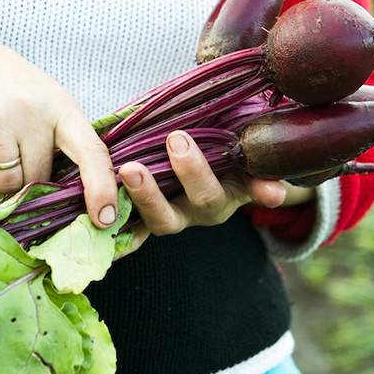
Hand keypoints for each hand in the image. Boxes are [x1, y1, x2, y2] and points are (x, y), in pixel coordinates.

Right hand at [0, 33, 117, 227]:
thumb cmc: (12, 91)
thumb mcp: (47, 105)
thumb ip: (61, 143)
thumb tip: (72, 199)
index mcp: (62, 109)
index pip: (91, 152)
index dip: (101, 187)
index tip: (105, 218)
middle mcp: (33, 112)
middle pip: (37, 178)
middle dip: (24, 176)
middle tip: (10, 147)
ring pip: (6, 184)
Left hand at [118, 130, 304, 245]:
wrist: (195, 165)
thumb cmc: (222, 146)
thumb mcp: (242, 143)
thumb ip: (255, 145)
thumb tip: (275, 179)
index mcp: (234, 189)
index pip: (251, 187)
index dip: (262, 190)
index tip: (271, 191)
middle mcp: (204, 208)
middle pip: (203, 200)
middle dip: (192, 172)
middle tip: (177, 140)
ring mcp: (174, 215)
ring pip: (163, 218)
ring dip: (146, 195)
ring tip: (129, 169)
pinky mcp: (143, 221)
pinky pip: (130, 231)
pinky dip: (117, 232)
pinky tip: (97, 225)